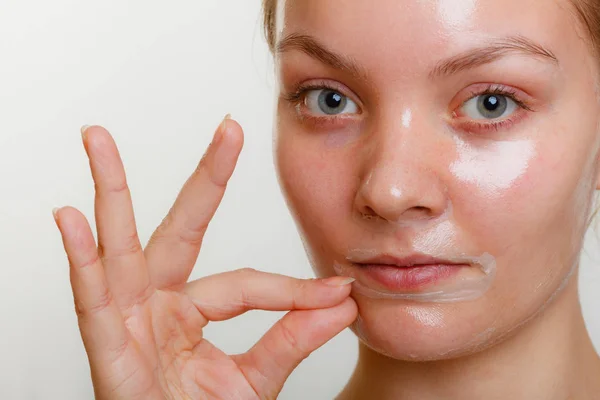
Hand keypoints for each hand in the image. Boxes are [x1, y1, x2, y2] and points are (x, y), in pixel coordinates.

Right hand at [53, 118, 357, 399]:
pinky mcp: (108, 353)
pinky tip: (72, 218)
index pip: (244, 283)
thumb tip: (342, 301)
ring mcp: (129, 323)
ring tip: (97, 140)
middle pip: (179, 231)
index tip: (338, 291)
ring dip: (109, 192)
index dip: (291, 289)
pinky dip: (80, 262)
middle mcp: (156, 306)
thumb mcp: (256, 378)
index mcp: (188, 310)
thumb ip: (292, 337)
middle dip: (203, 179)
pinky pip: (93, 303)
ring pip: (121, 249)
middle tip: (229, 129)